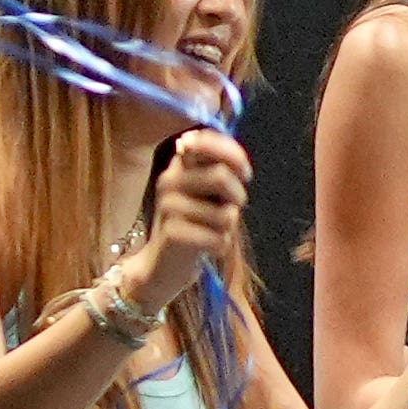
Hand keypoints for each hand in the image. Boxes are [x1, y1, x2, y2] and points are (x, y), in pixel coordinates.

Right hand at [131, 128, 250, 294]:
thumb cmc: (193, 225)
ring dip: (229, 227)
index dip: (233, 154)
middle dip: (238, 195)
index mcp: (178, 166)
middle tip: (234, 207)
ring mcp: (169, 207)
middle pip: (220, 176)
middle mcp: (169, 181)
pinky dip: (221, 246)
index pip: (204, 142)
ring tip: (213, 231)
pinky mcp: (173, 234)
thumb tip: (241, 164)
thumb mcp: (204, 193)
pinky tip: (206, 247)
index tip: (245, 173)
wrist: (162, 265)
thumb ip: (219, 173)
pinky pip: (219, 238)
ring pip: (226, 214)